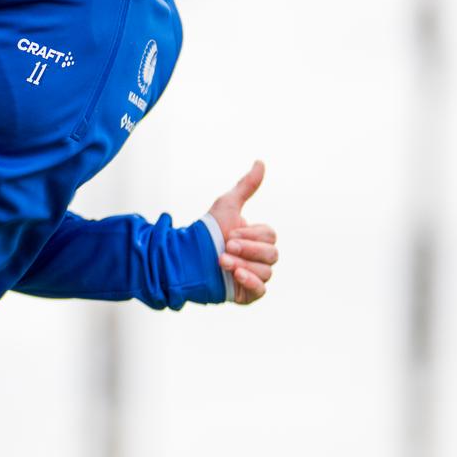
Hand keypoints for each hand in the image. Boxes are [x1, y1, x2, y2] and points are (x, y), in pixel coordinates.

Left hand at [207, 159, 277, 304]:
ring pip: (265, 272)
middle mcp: (259, 259)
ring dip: (243, 264)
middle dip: (248, 249)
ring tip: (221, 261)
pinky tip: (236, 275)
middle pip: (272, 254)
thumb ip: (246, 186)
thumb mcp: (227, 206)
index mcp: (258, 239)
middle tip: (226, 246)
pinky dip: (250, 282)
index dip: (251, 235)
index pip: (270, 236)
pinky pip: (260, 291)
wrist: (185, 258)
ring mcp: (254, 277)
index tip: (230, 233)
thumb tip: (261, 161)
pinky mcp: (247, 294)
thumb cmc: (207, 231)